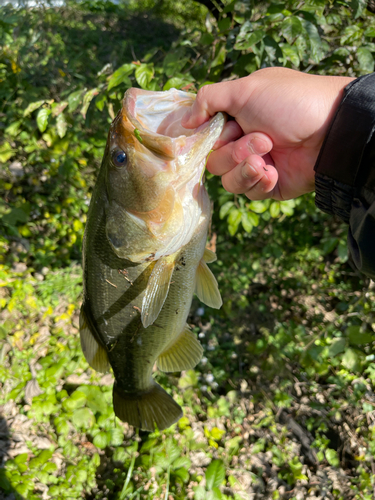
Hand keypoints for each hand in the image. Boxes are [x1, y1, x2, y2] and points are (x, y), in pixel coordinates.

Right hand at [182, 68, 354, 199]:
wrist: (329, 132)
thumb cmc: (290, 103)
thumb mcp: (246, 90)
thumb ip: (209, 99)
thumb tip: (184, 121)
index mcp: (236, 119)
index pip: (206, 138)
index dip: (210, 139)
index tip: (224, 130)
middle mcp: (243, 143)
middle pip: (214, 163)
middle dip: (235, 152)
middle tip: (262, 139)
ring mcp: (256, 165)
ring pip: (228, 181)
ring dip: (246, 169)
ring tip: (268, 156)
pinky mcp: (269, 186)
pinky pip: (249, 193)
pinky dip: (260, 182)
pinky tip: (276, 171)